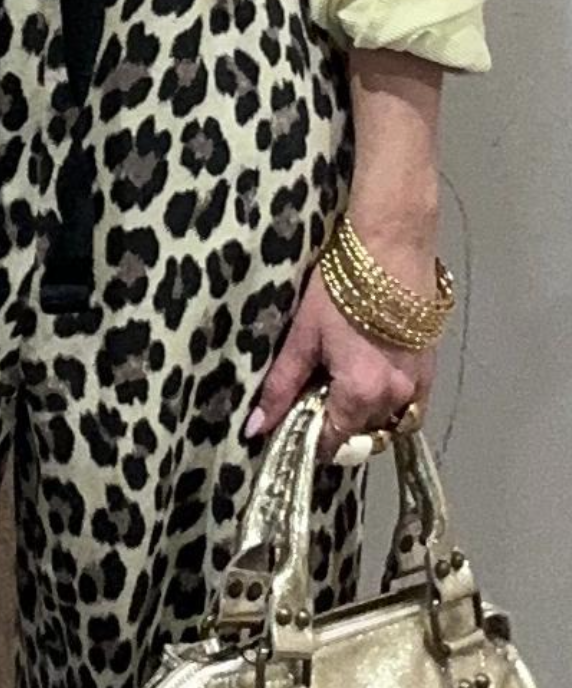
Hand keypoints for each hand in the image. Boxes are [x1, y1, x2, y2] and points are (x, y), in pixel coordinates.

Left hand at [245, 198, 438, 462]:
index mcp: (360, 393)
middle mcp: (394, 397)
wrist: (393, 244)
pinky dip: (391, 406)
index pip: (332, 442)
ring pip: (386, 423)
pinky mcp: (431, 368)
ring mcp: (418, 384)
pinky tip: (373, 385)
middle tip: (315, 399)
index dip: (310, 440)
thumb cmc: (340, 286)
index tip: (295, 427)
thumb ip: (281, 387)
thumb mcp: (303, 338)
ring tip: (343, 389)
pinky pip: (412, 407)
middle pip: (360, 435)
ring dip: (364, 418)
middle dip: (336, 426)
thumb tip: (256, 429)